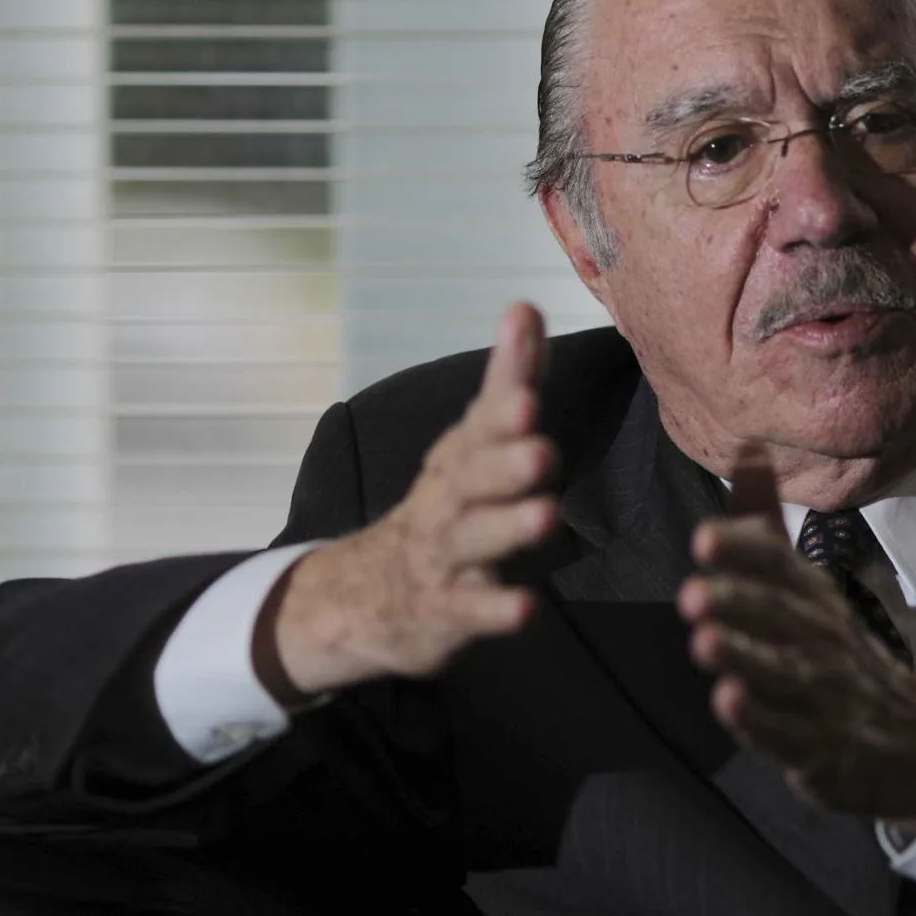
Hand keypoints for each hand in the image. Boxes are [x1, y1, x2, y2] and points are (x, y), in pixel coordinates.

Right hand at [261, 303, 560, 699]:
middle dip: (506, 462)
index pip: (484, 419)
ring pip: (474, 539)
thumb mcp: (475, 440)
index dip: (504, 403)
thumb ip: (510, 379)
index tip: (526, 390)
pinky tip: (525, 609)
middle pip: (474, 477)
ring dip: (508, 527)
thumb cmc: (447, 503)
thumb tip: (524, 305)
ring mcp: (445, 555)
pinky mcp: (448, 609)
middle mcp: (450, 498)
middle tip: (541, 448)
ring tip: (546, 516)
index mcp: (462, 453)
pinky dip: (495, 610)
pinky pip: (471, 609)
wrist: (369, 591)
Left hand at [678, 449, 915, 820]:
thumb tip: (747, 446)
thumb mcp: (801, 584)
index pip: (779, 564)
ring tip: (703, 641)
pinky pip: (789, 732)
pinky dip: (760, 719)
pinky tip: (729, 703)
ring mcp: (824, 693)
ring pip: (783, 672)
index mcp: (809, 594)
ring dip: (744, 655)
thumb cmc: (831, 647)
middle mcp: (819, 638)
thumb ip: (763, 524)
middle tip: (693, 592)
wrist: (907, 736)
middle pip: (780, 615)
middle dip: (737, 601)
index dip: (743, 550)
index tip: (704, 538)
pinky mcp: (820, 745)